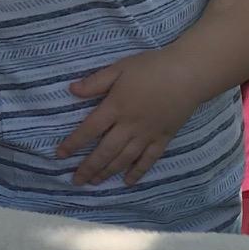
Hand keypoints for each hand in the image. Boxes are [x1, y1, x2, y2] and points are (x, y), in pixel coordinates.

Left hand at [58, 53, 199, 184]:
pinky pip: (148, 160)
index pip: (89, 129)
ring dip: (108, 172)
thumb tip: (72, 90)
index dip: (74, 144)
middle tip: (76, 180)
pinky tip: (127, 181)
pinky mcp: (163, 138)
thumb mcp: (120, 68)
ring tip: (95, 182)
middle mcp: (129, 125)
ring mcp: (147, 135)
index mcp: (116, 107)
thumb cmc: (152, 67)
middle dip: (89, 167)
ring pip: (124, 159)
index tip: (60, 155)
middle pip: (105, 151)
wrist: (188, 74)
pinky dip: (137, 172)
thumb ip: (96, 82)